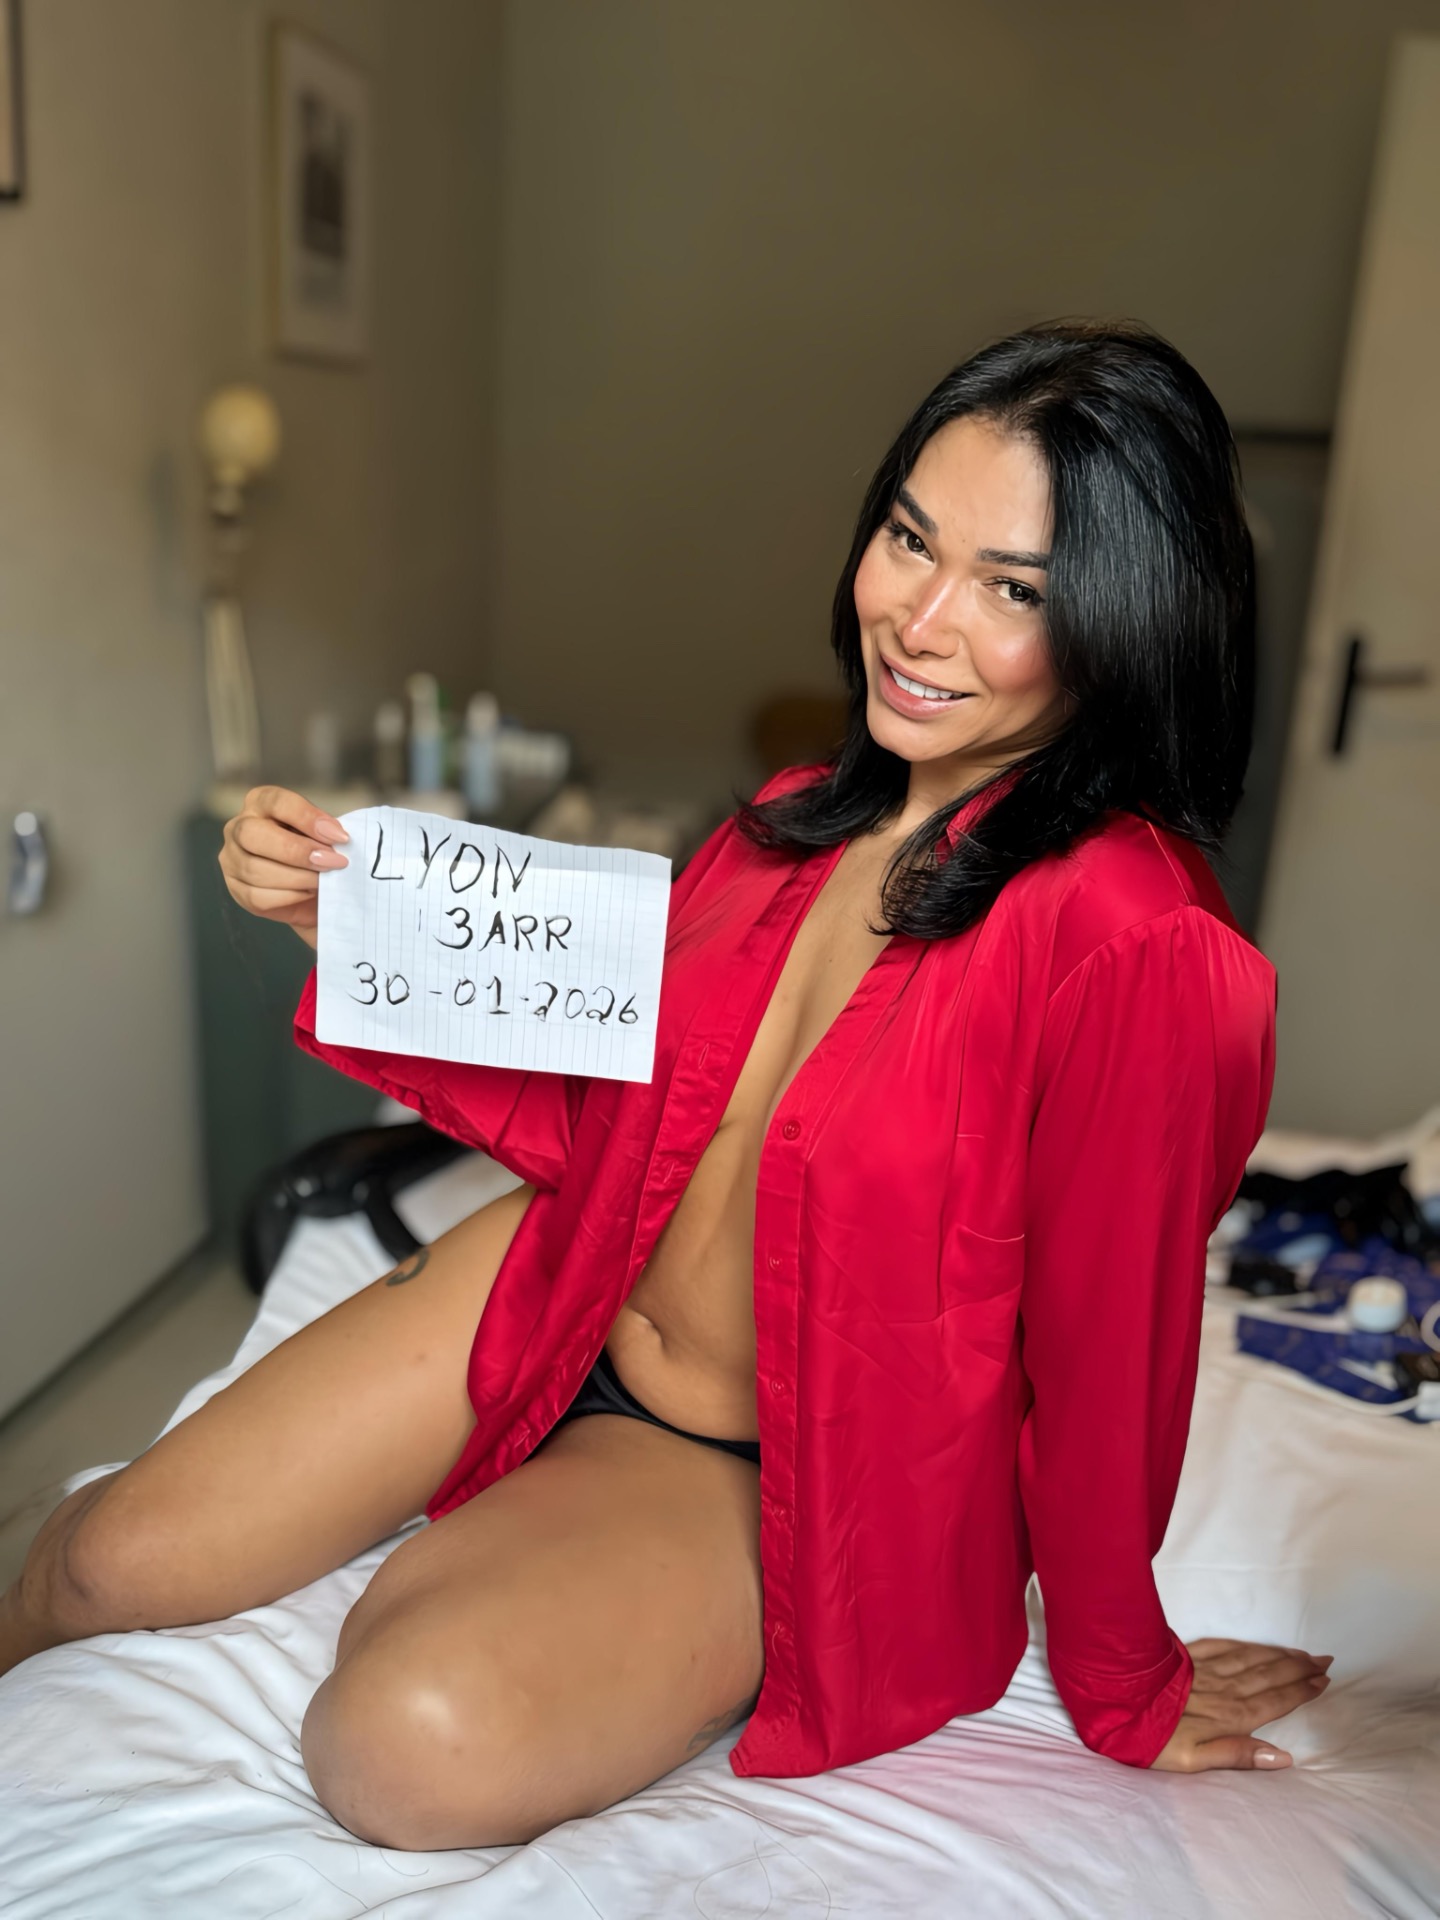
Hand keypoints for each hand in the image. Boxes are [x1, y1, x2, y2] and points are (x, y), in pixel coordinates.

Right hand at [219, 785, 349, 949]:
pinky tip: (307, 892)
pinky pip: (257, 896)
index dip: (308, 818)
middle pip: (253, 834)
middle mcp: (238, 827)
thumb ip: (325, 830)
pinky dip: (288, 896)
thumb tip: (336, 837)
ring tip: (323, 881)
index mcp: (260, 802)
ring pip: (255, 869)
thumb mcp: (322, 833)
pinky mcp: (235, 888)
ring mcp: (231, 859)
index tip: (339, 837)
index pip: (277, 802)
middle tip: (332, 862)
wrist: (311, 889)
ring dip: (297, 878)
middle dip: (297, 851)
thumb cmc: (316, 851)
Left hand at [1150, 1639, 1333, 1771]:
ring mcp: (1208, 1669)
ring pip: (1252, 1658)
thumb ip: (1239, 1756)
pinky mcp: (1189, 1656)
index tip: (1324, 1681)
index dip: (1301, 1692)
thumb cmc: (1152, 1738)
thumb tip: (1284, 1758)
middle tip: (1325, 1661)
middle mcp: (1225, 1689)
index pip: (1275, 1701)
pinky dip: (1248, 1646)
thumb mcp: (1194, 1760)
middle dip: (1299, 1668)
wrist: (1115, 1698)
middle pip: (1270, 1675)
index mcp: (1231, 1717)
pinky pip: (1227, 1646)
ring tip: (1302, 1653)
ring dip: (1280, 1655)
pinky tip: (1257, 1645)